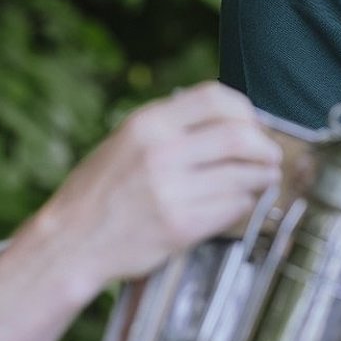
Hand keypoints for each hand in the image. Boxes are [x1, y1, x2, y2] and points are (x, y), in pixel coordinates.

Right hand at [52, 81, 282, 285]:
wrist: (69, 242)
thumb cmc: (99, 192)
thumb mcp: (126, 141)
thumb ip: (171, 127)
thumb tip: (228, 121)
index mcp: (148, 124)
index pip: (215, 98)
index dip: (244, 110)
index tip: (252, 124)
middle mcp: (161, 152)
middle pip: (240, 136)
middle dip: (265, 146)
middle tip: (271, 155)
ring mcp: (172, 191)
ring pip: (243, 174)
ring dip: (262, 177)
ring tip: (263, 179)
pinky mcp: (181, 226)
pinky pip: (232, 207)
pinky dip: (244, 203)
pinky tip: (239, 203)